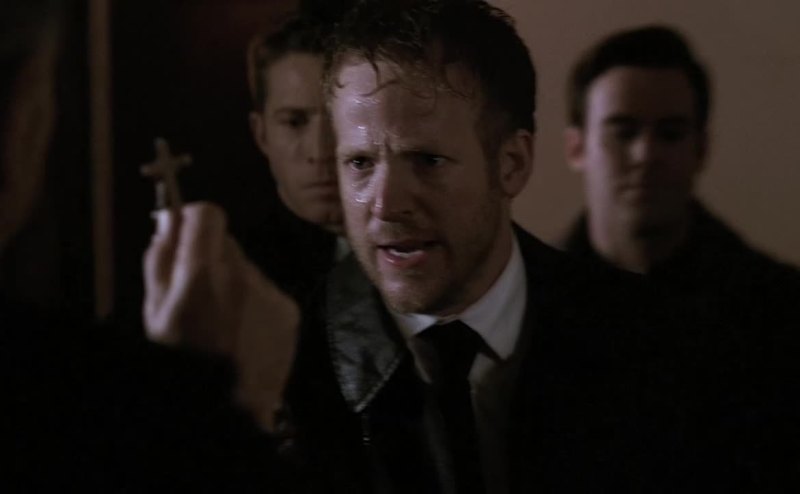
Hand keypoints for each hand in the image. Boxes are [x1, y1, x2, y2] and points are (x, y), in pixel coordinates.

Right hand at [143, 202, 298, 429]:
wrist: (231, 405)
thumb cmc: (184, 359)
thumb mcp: (155, 310)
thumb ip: (160, 259)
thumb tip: (168, 219)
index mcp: (201, 273)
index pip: (208, 214)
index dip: (194, 220)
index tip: (186, 234)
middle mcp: (241, 276)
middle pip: (228, 242)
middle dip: (210, 257)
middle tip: (199, 291)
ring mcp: (269, 292)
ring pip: (247, 268)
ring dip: (233, 282)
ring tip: (222, 320)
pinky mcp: (288, 310)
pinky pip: (267, 291)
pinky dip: (254, 303)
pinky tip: (243, 331)